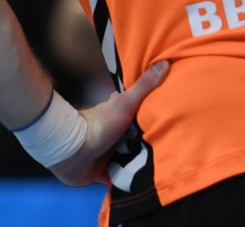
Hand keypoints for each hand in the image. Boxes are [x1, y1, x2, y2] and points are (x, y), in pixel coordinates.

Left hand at [48, 60, 168, 186]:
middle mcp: (115, 136)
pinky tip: (143, 184)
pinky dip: (128, 181)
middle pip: (137, 140)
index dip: (153, 118)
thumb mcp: (126, 102)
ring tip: (163, 168)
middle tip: (171, 148)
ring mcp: (108, 155)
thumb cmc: (99, 125)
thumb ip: (144, 85)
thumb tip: (165, 61)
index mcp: (120, 118)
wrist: (73, 152)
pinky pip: (120, 179)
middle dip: (149, 144)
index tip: (170, 120)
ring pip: (130, 160)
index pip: (140, 117)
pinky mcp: (103, 173)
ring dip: (140, 164)